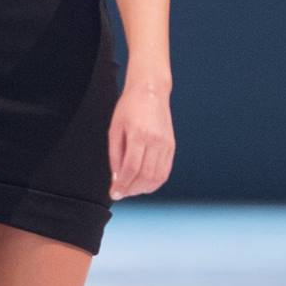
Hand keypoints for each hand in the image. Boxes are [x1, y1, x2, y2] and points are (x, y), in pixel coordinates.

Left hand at [108, 81, 173, 200]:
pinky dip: (155, 182)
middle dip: (131, 189)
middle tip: (121, 192)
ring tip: (131, 189)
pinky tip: (144, 183)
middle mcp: (155, 140)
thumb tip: (116, 178)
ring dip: (143, 188)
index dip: (122, 185)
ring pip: (157, 177)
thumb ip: (115, 155)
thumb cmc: (129, 107)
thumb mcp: (114, 129)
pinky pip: (165, 171)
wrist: (151, 91)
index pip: (131, 168)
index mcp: (138, 134)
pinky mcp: (171, 146)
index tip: (114, 193)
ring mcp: (166, 144)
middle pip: (145, 176)